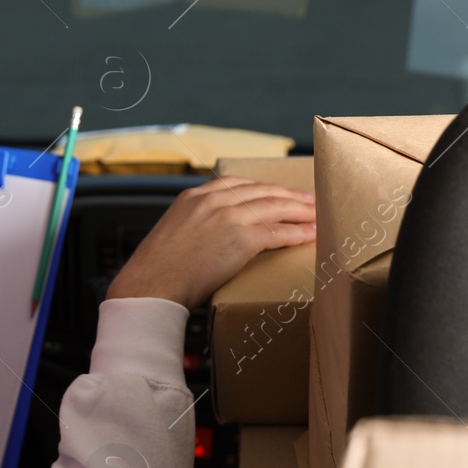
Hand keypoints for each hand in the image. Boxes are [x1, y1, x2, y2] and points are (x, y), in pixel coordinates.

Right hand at [105, 176, 315, 310]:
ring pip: (275, 207)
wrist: (151, 283)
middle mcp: (213, 201)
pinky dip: (297, 232)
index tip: (276, 192)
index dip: (262, 187)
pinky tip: (309, 234)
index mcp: (193, 197)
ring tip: (316, 215)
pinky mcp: (241, 238)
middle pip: (261, 191)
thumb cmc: (156, 270)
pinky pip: (277, 232)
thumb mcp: (171, 234)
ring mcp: (228, 216)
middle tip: (308, 200)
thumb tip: (207, 240)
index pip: (237, 184)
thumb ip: (192, 227)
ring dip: (300, 211)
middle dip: (288, 195)